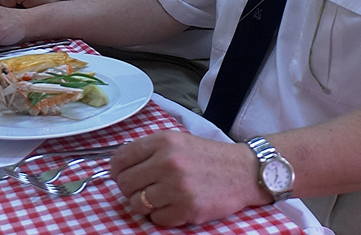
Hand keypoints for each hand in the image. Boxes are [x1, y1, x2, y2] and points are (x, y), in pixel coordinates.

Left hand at [111, 131, 269, 226]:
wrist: (243, 170)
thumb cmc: (208, 157)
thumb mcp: (178, 141)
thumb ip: (149, 150)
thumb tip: (119, 167)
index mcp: (163, 141)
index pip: (120, 159)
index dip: (117, 170)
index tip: (122, 175)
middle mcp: (168, 161)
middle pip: (125, 184)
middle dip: (131, 189)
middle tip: (146, 188)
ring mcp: (177, 186)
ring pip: (137, 204)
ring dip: (146, 204)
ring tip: (162, 196)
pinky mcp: (187, 208)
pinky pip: (156, 220)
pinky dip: (163, 216)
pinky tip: (176, 204)